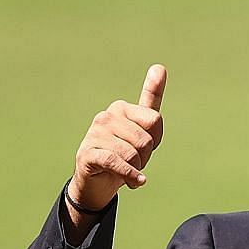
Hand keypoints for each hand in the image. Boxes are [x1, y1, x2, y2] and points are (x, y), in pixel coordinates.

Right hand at [69, 64, 167, 221]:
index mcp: (121, 108)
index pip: (155, 120)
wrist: (98, 181)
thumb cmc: (124, 154)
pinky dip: (130, 175)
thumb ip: (151, 99)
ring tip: (125, 169)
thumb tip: (160, 66)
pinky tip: (135, 182)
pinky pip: (117, 162)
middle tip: (132, 161)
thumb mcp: (144, 129)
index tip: (144, 144)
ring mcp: (95, 134)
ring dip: (136, 169)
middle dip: (145, 157)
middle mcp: (106, 116)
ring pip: (133, 153)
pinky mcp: (88, 153)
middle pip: (146, 140)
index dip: (155, 139)